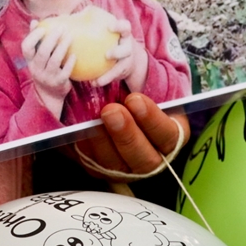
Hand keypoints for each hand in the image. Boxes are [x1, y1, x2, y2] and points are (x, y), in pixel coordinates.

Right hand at [22, 21, 75, 117]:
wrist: (49, 94)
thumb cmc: (43, 69)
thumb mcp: (36, 57)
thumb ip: (35, 40)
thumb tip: (35, 21)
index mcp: (30, 61)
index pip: (26, 47)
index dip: (33, 37)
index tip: (43, 28)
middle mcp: (36, 69)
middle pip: (42, 52)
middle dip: (52, 39)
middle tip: (62, 28)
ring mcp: (47, 77)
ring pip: (54, 61)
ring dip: (62, 47)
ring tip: (70, 36)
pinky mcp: (59, 83)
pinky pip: (64, 72)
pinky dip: (69, 63)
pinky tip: (75, 55)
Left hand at [74, 93, 188, 177]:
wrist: (113, 107)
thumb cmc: (132, 96)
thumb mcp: (141, 89)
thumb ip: (137, 85)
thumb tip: (121, 76)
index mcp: (169, 137)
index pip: (168, 136)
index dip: (153, 120)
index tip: (135, 99)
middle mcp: (150, 158)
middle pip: (144, 159)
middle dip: (127, 135)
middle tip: (111, 111)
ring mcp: (124, 168)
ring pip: (114, 165)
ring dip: (101, 142)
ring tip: (92, 121)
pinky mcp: (99, 169)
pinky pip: (89, 163)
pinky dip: (82, 147)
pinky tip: (76, 131)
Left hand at [92, 19, 148, 90]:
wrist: (127, 57)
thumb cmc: (108, 39)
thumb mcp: (104, 31)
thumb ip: (89, 22)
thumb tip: (64, 16)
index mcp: (123, 34)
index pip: (125, 27)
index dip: (120, 26)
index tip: (110, 26)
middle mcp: (127, 46)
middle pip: (127, 49)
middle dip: (119, 52)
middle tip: (108, 54)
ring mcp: (126, 60)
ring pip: (121, 67)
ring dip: (110, 73)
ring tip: (98, 80)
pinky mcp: (123, 71)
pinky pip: (113, 77)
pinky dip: (104, 80)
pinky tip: (93, 83)